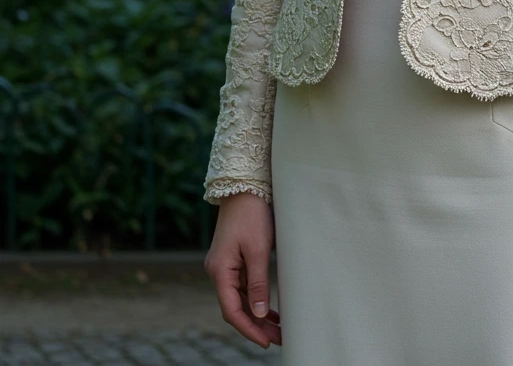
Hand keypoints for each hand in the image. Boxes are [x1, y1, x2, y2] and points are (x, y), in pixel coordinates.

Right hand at [204, 192, 281, 348]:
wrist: (244, 187)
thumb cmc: (252, 216)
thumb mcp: (257, 250)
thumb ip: (257, 283)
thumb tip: (258, 314)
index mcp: (219, 271)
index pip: (232, 310)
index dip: (249, 329)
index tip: (266, 342)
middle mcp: (218, 272)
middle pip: (235, 307)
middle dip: (255, 325)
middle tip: (278, 339)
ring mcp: (225, 266)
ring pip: (240, 299)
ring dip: (257, 314)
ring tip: (278, 329)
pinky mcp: (234, 260)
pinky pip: (243, 287)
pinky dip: (256, 299)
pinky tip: (269, 310)